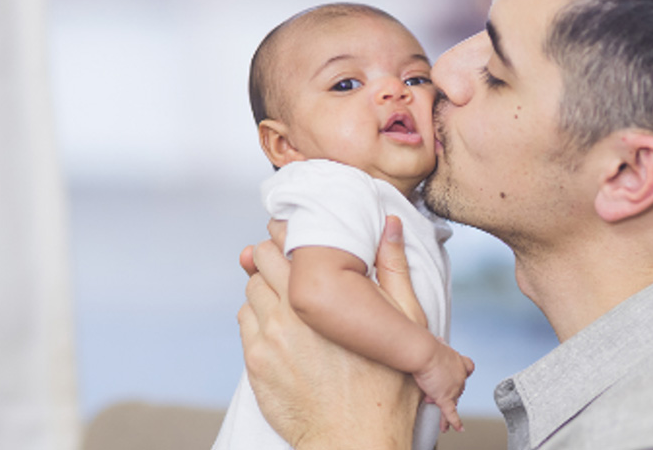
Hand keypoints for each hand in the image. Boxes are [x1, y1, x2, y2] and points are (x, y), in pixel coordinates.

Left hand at [237, 216, 421, 448]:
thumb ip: (394, 268)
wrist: (358, 439)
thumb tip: (390, 224)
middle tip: (290, 257)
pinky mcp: (255, 362)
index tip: (299, 233)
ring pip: (253, 289)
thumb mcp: (406, 322)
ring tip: (288, 293)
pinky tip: (280, 323)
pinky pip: (246, 321)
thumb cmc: (388, 385)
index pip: (291, 244)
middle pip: (264, 259)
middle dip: (275, 254)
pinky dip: (258, 315)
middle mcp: (291, 312)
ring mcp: (268, 338)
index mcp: (326, 297)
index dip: (292, 234)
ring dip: (266, 284)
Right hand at [413, 340, 475, 431]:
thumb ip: (438, 345)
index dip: (463, 372)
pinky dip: (454, 422)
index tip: (460, 373)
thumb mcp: (435, 343)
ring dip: (444, 404)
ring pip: (454, 400)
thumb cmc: (426, 346)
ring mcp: (454, 388)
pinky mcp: (445, 398)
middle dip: (444, 390)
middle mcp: (460, 376)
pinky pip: (451, 413)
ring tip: (436, 410)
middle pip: (458, 387)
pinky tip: (457, 429)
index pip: (468, 368)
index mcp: (458, 361)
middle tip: (430, 392)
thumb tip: (437, 340)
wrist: (424, 353)